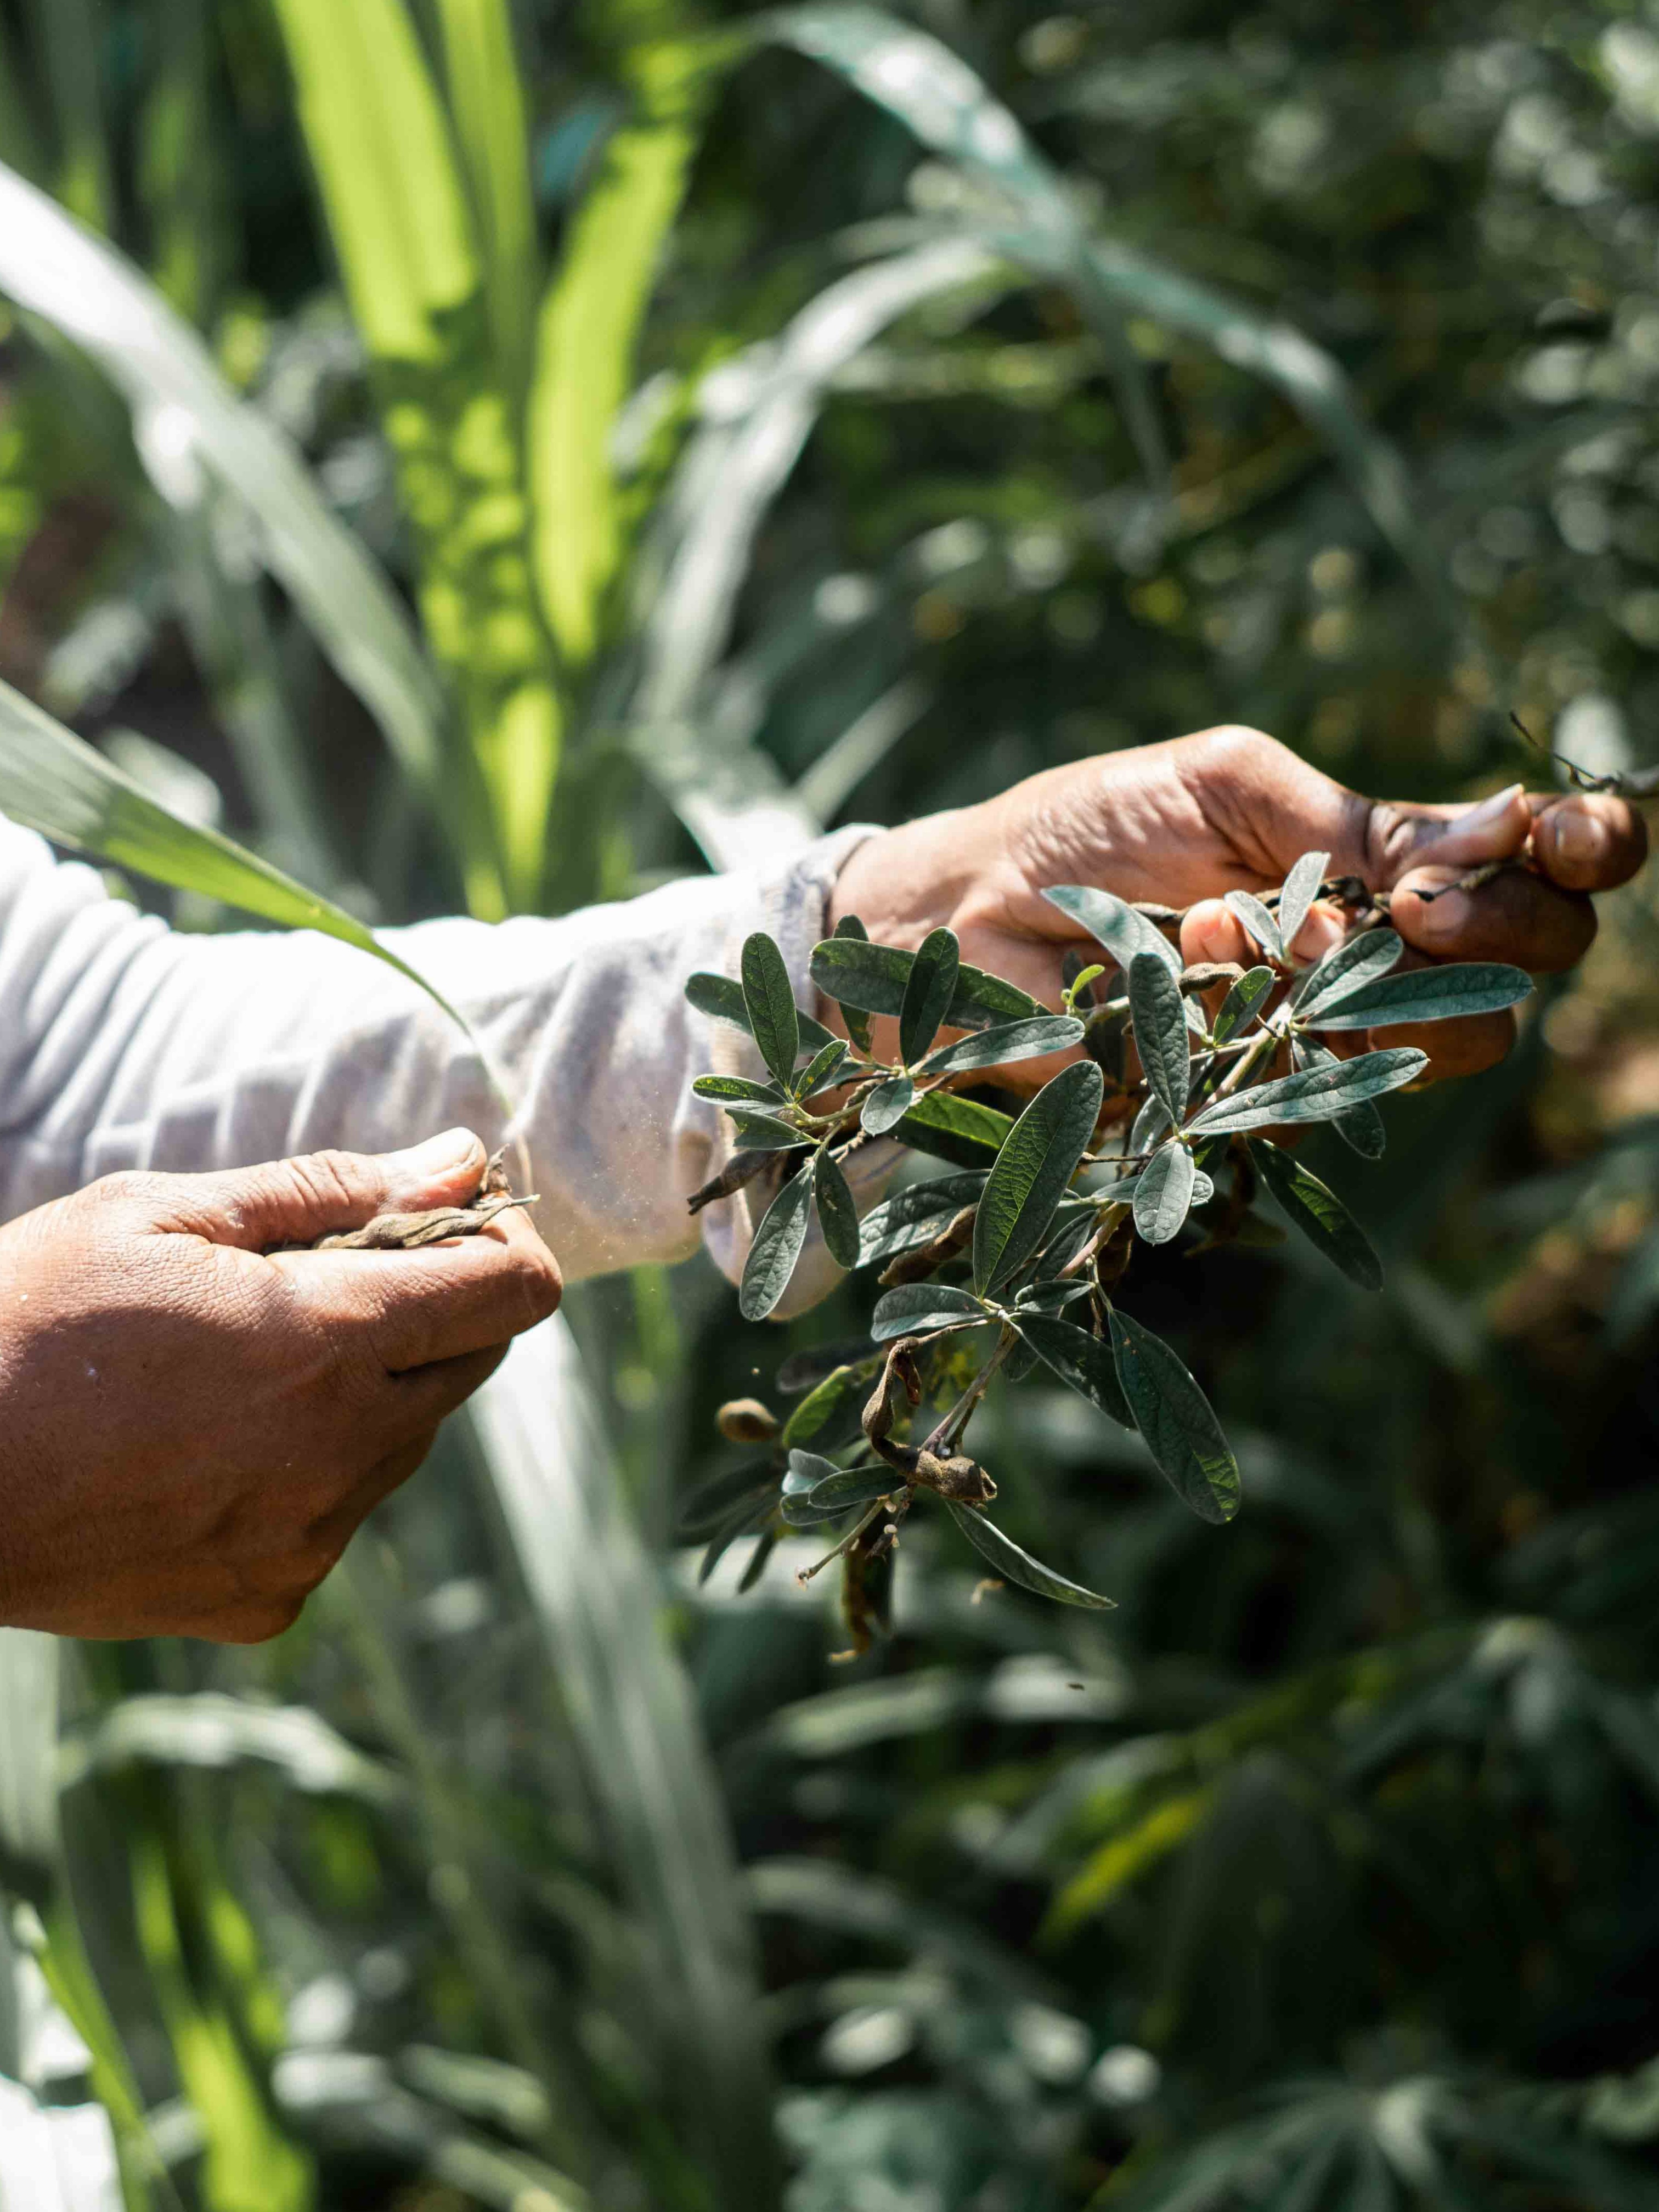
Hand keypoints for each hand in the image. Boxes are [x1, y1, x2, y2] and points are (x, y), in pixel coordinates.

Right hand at [0, 1130, 559, 1641]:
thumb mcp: (165, 1215)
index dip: (506, 1241)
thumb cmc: (27, 1321)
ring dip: (369, 1389)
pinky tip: (215, 1442)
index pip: (510, 1289)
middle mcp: (342, 1451)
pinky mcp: (269, 1597)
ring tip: (249, 1361)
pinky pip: (338, 1515)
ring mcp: (309, 1536)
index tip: (465, 1216)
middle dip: (436, 1305)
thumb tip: (463, 1158)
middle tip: (343, 1272)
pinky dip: (312, 1469)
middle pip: (470, 1363)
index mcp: (329, 1341)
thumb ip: (332, 1189)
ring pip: (405, 1442)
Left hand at [827, 725, 1647, 1082]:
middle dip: (1497, 929)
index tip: (1562, 837)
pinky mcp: (1253, 1110)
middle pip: (1522, 976)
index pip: (1541, 872)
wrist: (965, 911)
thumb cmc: (1087, 828)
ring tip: (1239, 919)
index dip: (1584, 854)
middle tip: (1406, 901)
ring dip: (1361, 975)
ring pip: (1443, 1044)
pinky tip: (1188, 959)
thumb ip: (1348, 817)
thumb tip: (1479, 845)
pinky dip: (1260, 1013)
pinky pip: (1320, 1086)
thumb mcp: (1224, 780)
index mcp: (1388, 867)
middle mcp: (1378, 963)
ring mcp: (1322, 1045)